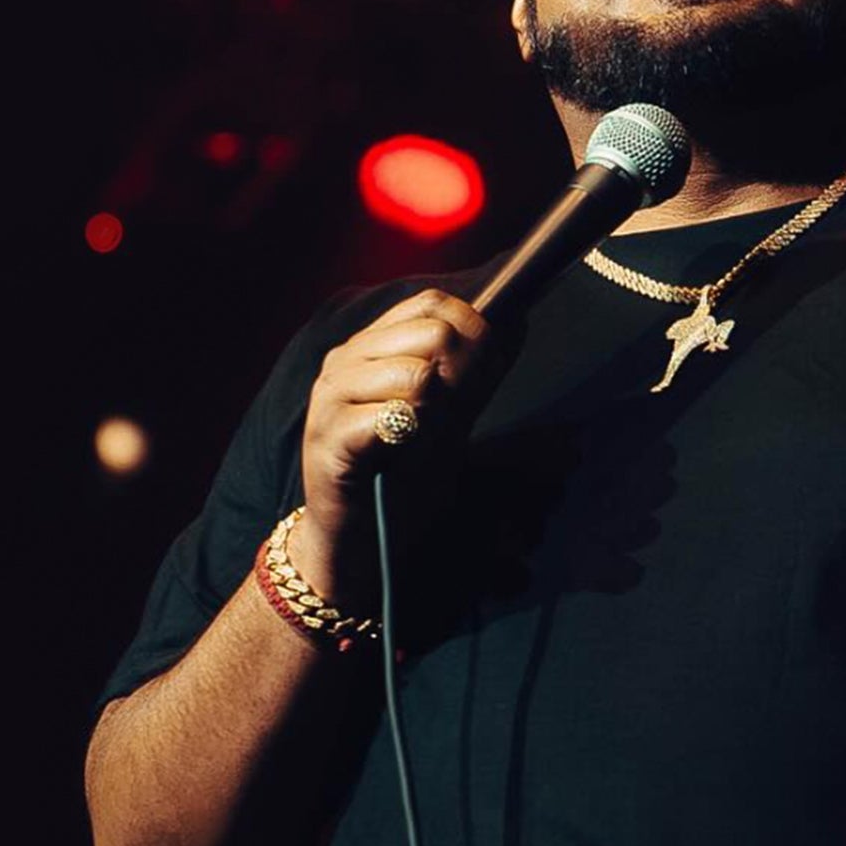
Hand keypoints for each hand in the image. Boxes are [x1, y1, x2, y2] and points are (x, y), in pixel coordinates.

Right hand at [295, 288, 509, 594]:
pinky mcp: (329, 439)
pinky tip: (397, 455)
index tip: (488, 369)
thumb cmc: (400, 475)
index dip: (475, 329)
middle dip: (466, 372)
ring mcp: (331, 398)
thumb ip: (474, 373)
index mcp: (369, 347)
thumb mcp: (447, 417)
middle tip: (457, 415)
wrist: (357, 541)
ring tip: (421, 438)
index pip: (432, 303)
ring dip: (438, 410)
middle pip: (433, 331)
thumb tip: (516, 323)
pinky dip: (412, 437)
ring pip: (417, 372)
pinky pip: (393, 417)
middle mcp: (345, 362)